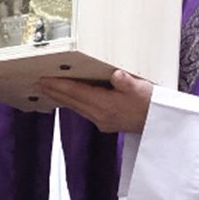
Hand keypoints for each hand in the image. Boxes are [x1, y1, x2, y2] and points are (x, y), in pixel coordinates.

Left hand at [37, 68, 151, 133]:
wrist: (160, 124)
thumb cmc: (153, 103)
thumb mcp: (142, 88)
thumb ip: (128, 82)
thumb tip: (117, 75)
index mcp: (106, 105)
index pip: (76, 93)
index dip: (59, 85)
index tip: (44, 79)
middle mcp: (100, 115)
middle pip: (71, 101)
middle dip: (54, 91)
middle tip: (37, 83)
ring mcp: (102, 121)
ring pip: (76, 107)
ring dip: (61, 97)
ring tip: (47, 89)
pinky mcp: (105, 123)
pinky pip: (83, 111)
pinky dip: (72, 103)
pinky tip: (68, 98)